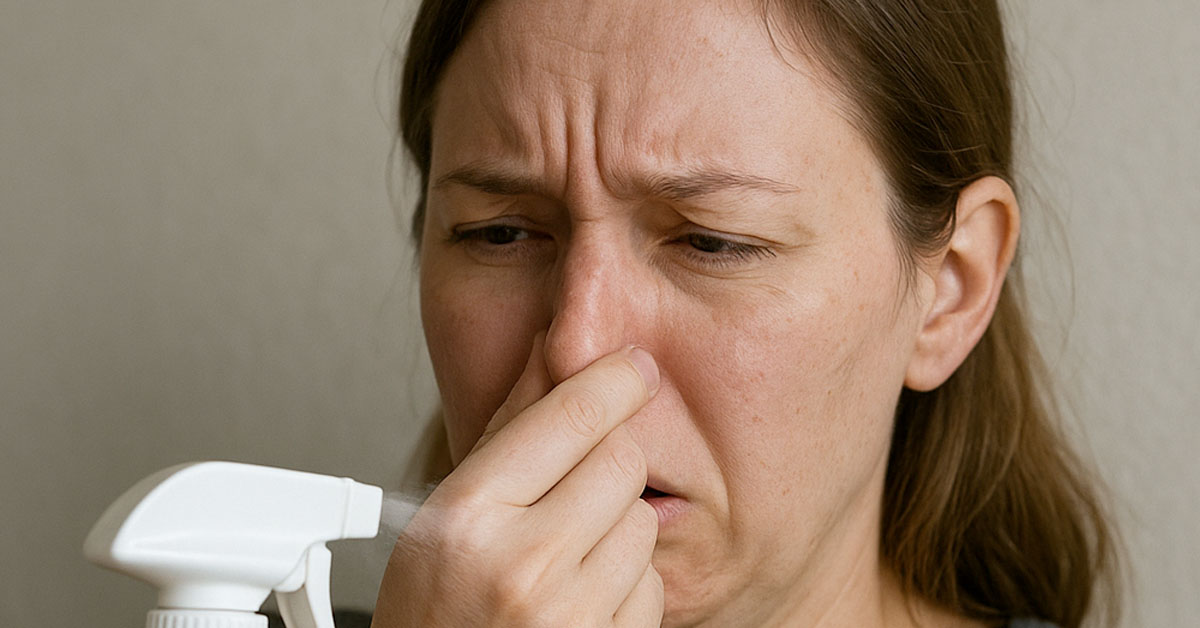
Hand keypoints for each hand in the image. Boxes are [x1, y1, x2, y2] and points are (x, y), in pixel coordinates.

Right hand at [372, 335, 662, 626]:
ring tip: (561, 555)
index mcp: (468, 518)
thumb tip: (551, 349)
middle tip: (567, 490)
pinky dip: (625, 584)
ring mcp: (571, 616)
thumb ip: (504, 429)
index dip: (615, 381)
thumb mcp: (441, 516)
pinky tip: (579, 595)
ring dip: (614, 528)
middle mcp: (522, 567)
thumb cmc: (430, 616)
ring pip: (642, 522)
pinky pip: (651, 584)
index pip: (573, 416)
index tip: (634, 367)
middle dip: (603, 466)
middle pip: (622, 461)